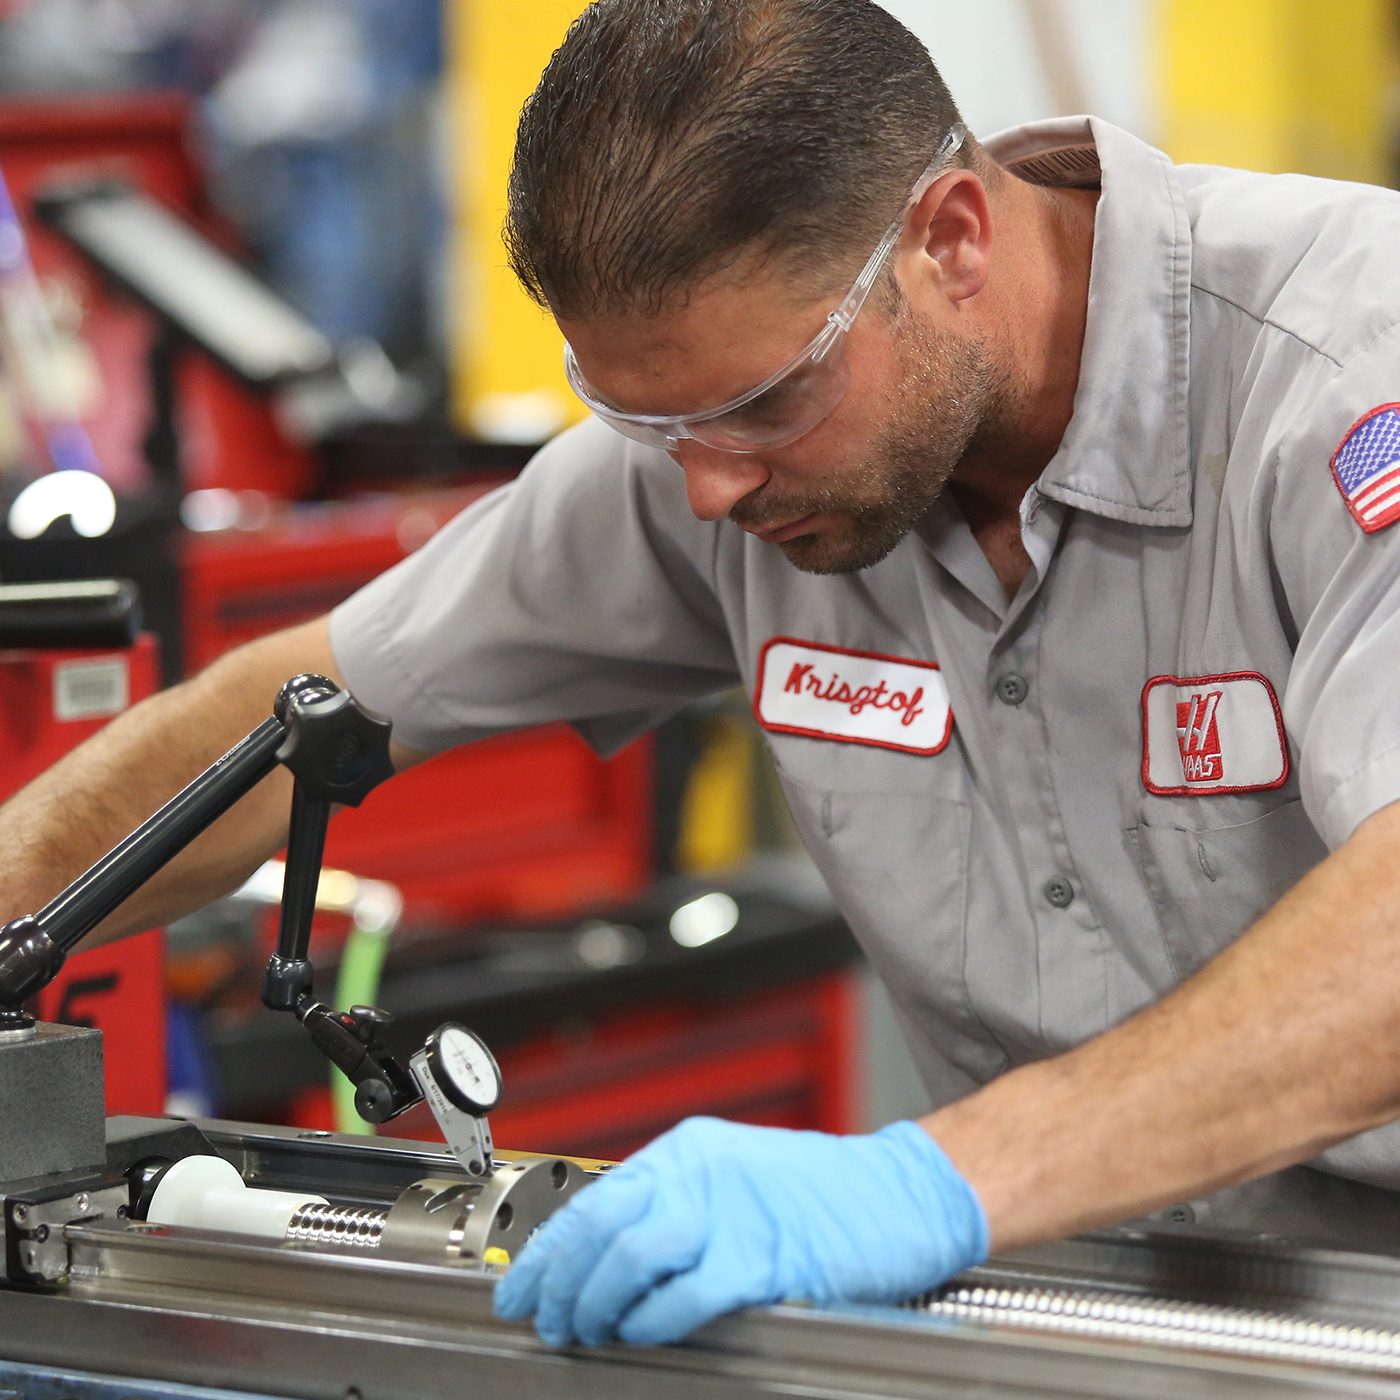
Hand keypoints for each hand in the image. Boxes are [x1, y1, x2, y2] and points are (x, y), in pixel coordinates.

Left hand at [492, 1116, 986, 1345]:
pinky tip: (643, 1333)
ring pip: (630, 1257)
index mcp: (690, 1152)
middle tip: (547, 1319)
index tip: (520, 1286)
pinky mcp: (765, 1257)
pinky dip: (652, 1320)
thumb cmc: (824, 1195)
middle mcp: (702, 1173)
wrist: (901, 1193)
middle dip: (560, 1281)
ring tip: (586, 1331)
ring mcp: (732, 1213)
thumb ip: (678, 1207)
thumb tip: (609, 1257)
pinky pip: (685, 1295)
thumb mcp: (736, 1180)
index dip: (548, 1250)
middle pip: (600, 1226)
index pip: (595, 1199)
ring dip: (596, 1304)